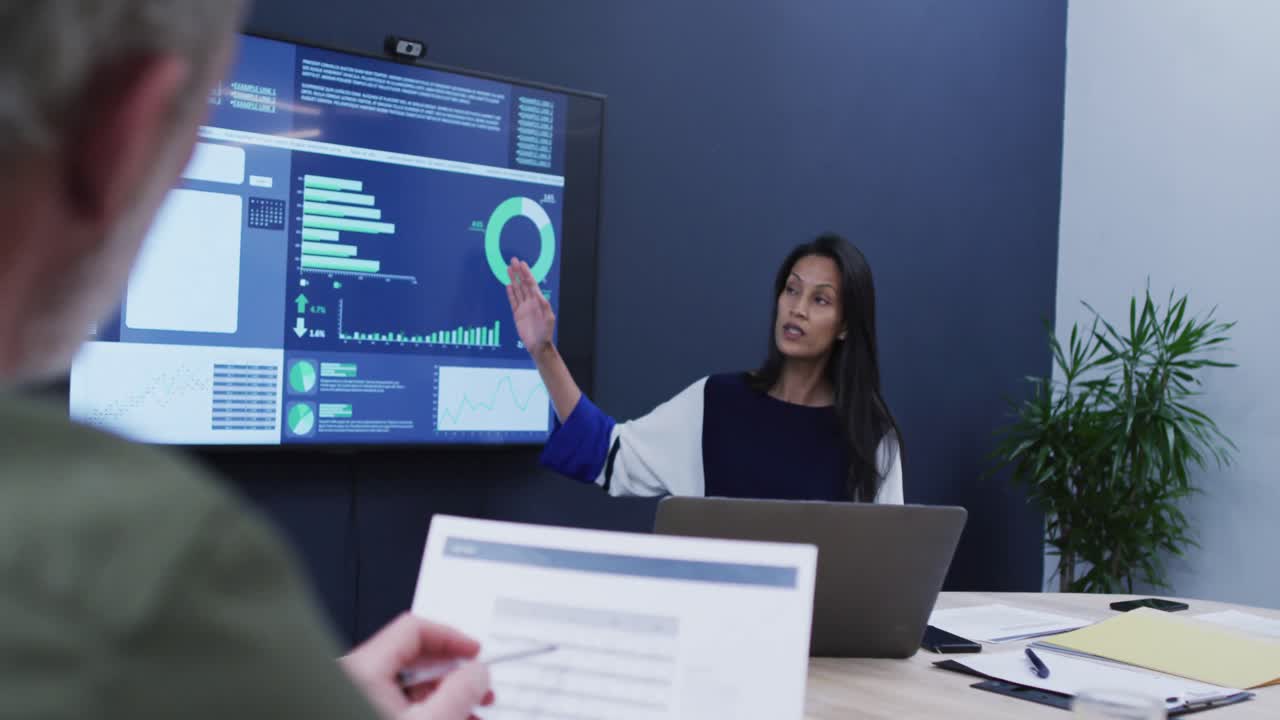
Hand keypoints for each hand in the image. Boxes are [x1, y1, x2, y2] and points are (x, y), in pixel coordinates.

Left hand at [340, 613, 492, 719]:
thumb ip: (460, 692)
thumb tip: (477, 672)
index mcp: (362, 669)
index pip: (413, 628)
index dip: (450, 637)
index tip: (473, 651)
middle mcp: (355, 677)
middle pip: (413, 656)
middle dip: (453, 672)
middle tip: (477, 685)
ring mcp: (357, 695)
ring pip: (408, 683)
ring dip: (445, 693)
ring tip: (470, 709)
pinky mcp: (361, 710)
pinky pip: (398, 701)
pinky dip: (427, 708)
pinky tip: (451, 717)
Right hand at [506, 257, 555, 356]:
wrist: (538, 345)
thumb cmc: (545, 333)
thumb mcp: (548, 319)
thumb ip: (544, 306)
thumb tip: (540, 295)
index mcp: (538, 301)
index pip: (531, 284)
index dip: (526, 273)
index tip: (522, 264)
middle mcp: (531, 302)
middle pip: (523, 284)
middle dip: (518, 272)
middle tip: (513, 261)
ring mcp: (523, 307)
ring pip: (517, 290)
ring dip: (513, 279)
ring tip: (508, 269)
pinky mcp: (517, 314)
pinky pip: (513, 301)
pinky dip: (511, 293)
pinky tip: (508, 285)